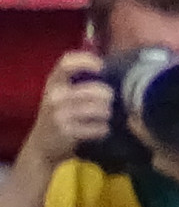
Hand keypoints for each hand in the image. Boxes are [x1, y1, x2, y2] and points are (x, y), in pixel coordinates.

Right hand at [20, 51, 109, 170]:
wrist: (42, 145)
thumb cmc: (57, 116)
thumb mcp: (60, 94)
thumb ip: (77, 81)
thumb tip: (106, 65)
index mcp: (53, 82)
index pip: (67, 63)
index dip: (87, 61)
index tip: (102, 67)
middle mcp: (55, 95)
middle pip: (95, 90)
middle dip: (108, 97)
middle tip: (108, 102)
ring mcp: (60, 114)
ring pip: (101, 109)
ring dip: (107, 114)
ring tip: (103, 117)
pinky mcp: (68, 131)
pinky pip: (100, 128)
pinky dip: (104, 129)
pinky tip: (99, 130)